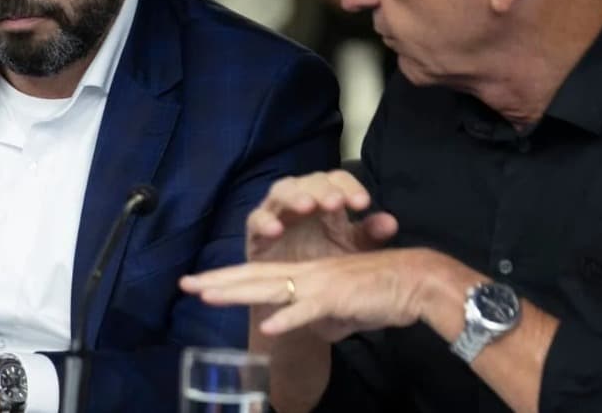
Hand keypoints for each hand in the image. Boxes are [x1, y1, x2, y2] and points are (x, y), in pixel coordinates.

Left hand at [183, 248, 438, 342]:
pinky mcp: (337, 296)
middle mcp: (307, 273)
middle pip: (255, 277)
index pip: (259, 276)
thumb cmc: (381, 294)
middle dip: (219, 282)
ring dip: (239, 292)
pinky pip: (308, 308)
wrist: (415, 283)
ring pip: (271, 286)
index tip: (199, 285)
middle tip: (186, 284)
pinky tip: (268, 327)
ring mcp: (320, 283)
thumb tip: (311, 329)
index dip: (228, 280)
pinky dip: (288, 318)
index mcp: (306, 275)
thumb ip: (322, 317)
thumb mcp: (343, 309)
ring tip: (209, 297)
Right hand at [247, 170, 397, 263]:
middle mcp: (302, 201)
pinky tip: (275, 229)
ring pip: (281, 191)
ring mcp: (278, 214)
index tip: (363, 203)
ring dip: (294, 197)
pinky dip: (264, 221)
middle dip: (323, 189)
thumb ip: (369, 236)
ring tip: (306, 206)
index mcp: (327, 201)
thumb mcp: (350, 252)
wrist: (298, 299)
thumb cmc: (325, 266)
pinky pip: (255, 220)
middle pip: (310, 181)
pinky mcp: (256, 233)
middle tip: (335, 202)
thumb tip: (391, 222)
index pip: (338, 181)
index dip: (350, 187)